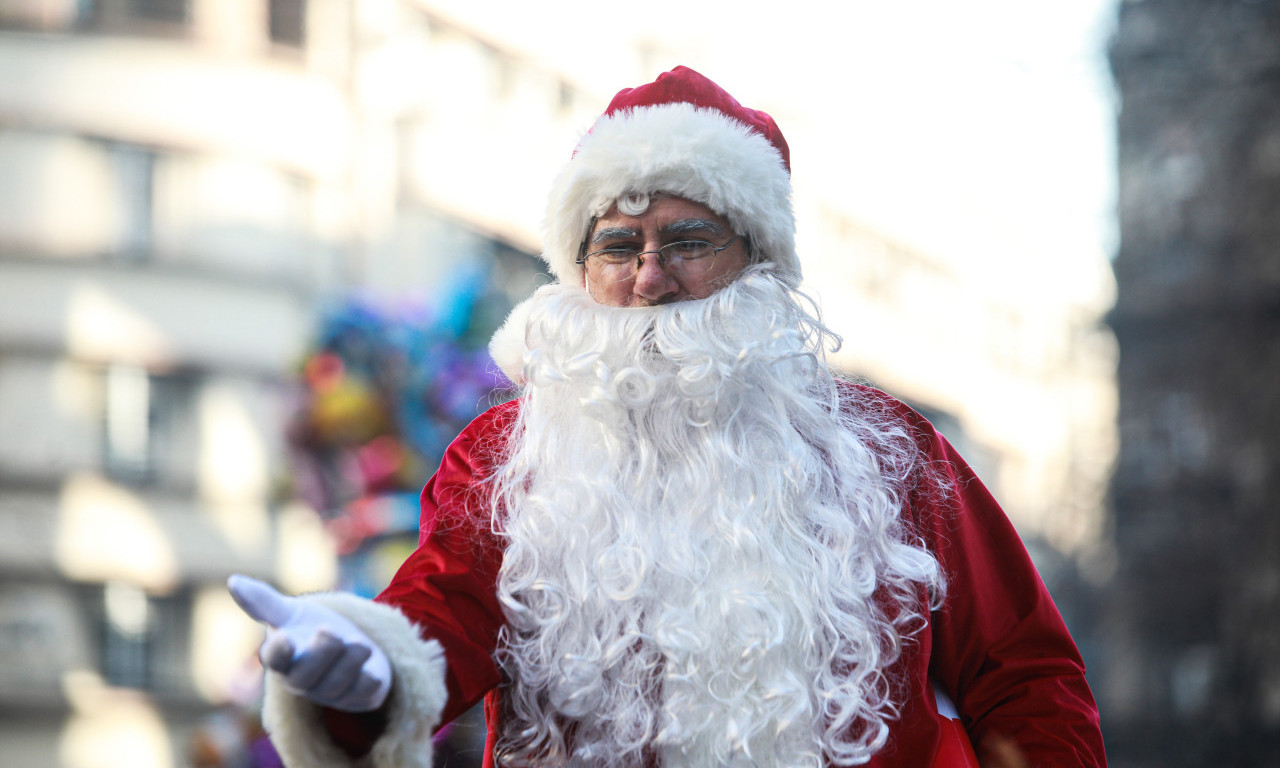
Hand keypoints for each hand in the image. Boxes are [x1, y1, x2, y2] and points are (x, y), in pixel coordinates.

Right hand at [227, 575, 392, 711]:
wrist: (348, 647)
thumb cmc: (310, 630)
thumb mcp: (291, 613)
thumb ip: (265, 602)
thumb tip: (233, 581)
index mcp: (283, 659)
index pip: (275, 660)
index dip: (279, 652)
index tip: (285, 638)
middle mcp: (303, 680)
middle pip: (305, 676)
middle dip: (320, 654)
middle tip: (330, 631)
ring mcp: (330, 691)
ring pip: (336, 685)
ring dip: (348, 663)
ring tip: (361, 643)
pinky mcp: (358, 696)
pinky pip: (362, 695)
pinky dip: (369, 683)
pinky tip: (374, 673)